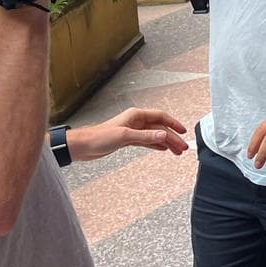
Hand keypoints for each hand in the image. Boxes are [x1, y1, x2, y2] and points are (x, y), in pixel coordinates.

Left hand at [69, 108, 188, 162]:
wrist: (82, 146)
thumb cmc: (98, 137)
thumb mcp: (125, 136)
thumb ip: (146, 136)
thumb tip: (164, 136)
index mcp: (136, 116)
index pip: (161, 117)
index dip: (173, 124)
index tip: (183, 131)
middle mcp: (136, 121)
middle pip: (160, 128)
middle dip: (172, 137)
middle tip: (182, 147)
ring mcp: (132, 131)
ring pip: (155, 136)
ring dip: (166, 143)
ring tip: (176, 151)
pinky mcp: (128, 140)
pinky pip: (147, 141)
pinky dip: (156, 145)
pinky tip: (162, 148)